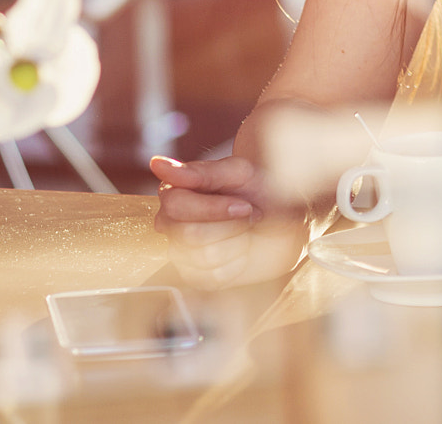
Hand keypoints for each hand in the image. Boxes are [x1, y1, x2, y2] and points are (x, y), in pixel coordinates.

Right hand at [151, 154, 302, 287]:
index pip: (176, 206)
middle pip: (189, 234)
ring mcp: (181, 252)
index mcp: (175, 192)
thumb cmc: (260, 190)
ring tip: (246, 230)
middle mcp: (170, 223)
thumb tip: (157, 164)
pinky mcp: (197, 276)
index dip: (213, 208)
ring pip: (205, 256)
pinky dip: (239, 263)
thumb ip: (199, 172)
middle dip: (231, 225)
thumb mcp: (239, 172)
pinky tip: (243, 250)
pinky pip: (214, 277)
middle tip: (249, 214)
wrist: (285, 217)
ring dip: (238, 242)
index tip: (244, 205)